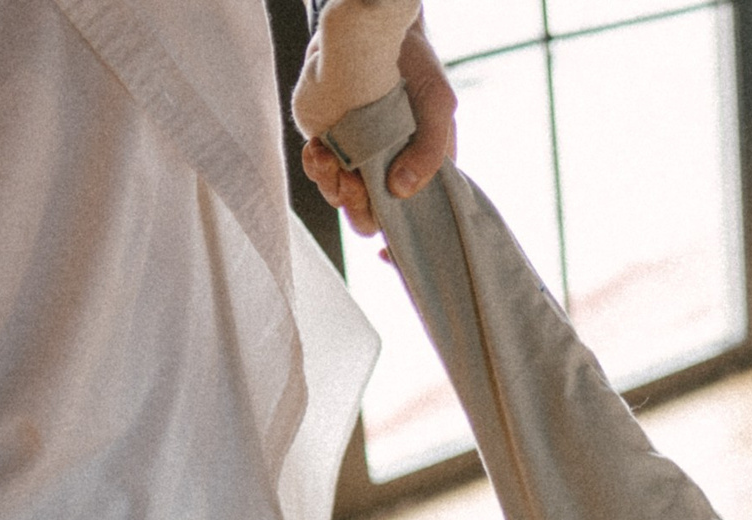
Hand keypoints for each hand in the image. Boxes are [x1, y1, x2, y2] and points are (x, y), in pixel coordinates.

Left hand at [300, 23, 455, 237]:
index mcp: (421, 174)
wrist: (377, 32)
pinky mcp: (330, 142)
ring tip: (329, 159)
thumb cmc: (417, 70)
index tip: (387, 254)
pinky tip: (318, 149)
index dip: (401, 247)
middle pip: (372, 218)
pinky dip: (314, 166)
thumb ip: (429, 151)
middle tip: (353, 185)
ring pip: (341, 198)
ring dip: (332, 187)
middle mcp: (389, 173)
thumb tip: (401, 192)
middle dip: (359, 210)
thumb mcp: (437, 107)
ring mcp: (358, 159)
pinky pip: (319, 170)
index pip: (414, 224)